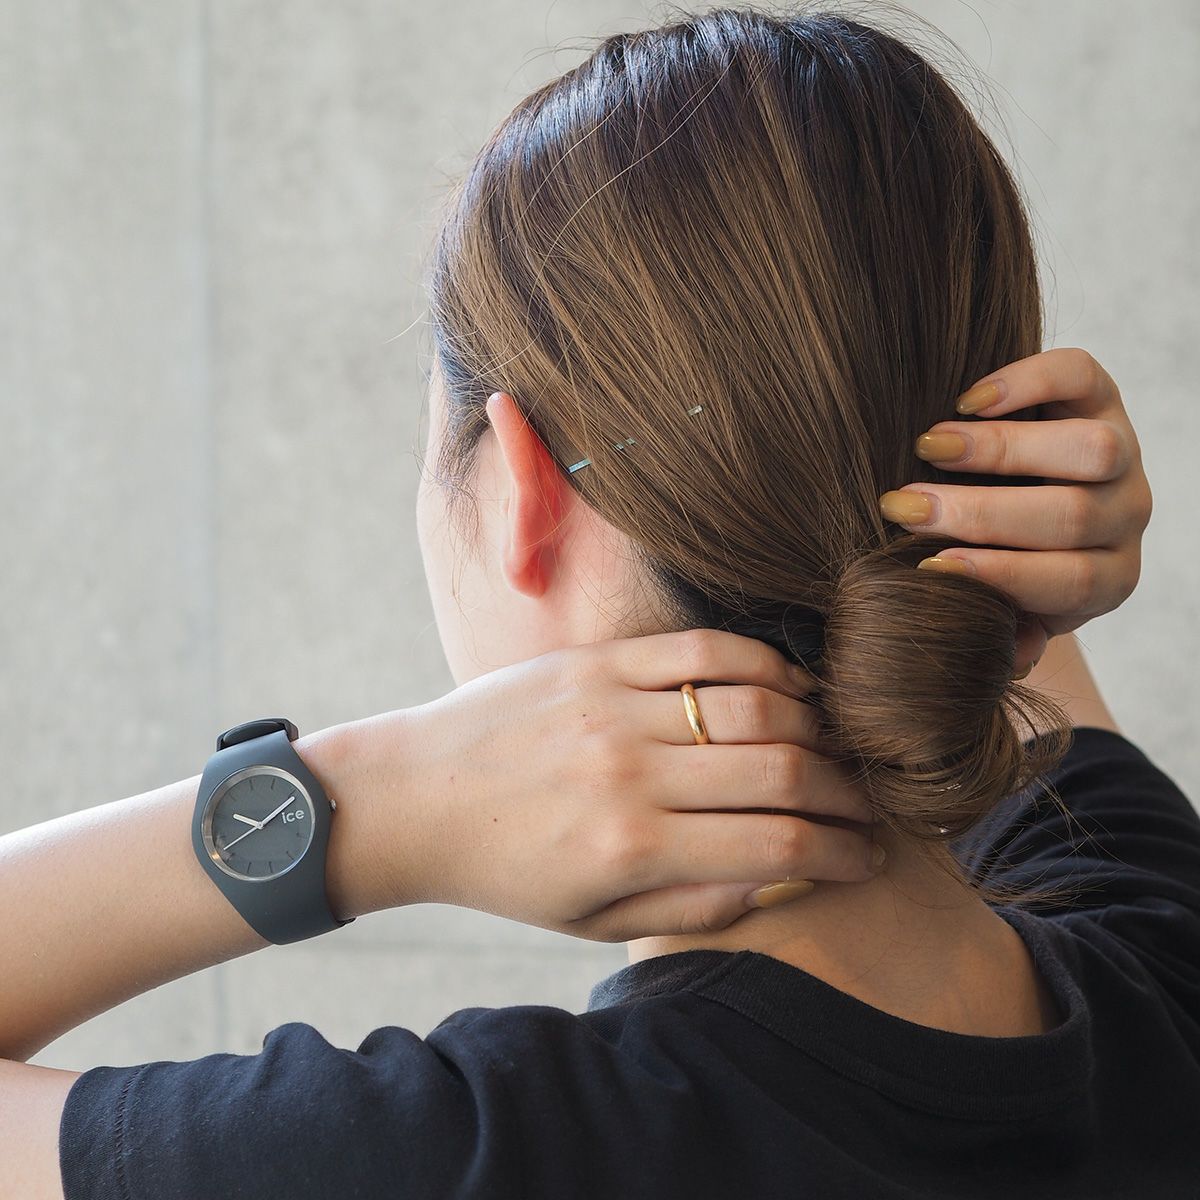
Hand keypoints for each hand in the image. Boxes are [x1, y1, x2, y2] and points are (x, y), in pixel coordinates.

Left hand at [359, 630, 881, 941]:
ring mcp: (614, 706)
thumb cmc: (508, 870)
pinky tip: (787, 685)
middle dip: (845, 791)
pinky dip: (762, 663)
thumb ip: (695, 903)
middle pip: (783, 770)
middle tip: (864, 802)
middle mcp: (630, 772)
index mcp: (631, 847)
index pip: (777, 844)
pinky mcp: (597, 660)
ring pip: (756, 702)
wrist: (417, 797)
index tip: (866, 855)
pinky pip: (703, 649)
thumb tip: (783, 878)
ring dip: (816, 724)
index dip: (840, 851)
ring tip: (832, 745)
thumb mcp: (595, 920)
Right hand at [879, 347, 1151, 671]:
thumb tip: (1005, 655)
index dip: (997, 574)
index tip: (927, 566)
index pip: (1065, 579)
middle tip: (906, 507)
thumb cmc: (1002, 562)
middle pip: (1072, 517)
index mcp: (1106, 580)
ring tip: (928, 447)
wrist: (1026, 495)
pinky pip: (1079, 377)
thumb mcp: (1008, 609)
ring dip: (1000, 449)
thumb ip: (1004, 632)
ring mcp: (1122, 452)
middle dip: (981, 513)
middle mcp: (1126, 516)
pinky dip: (1026, 382)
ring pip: (1090, 450)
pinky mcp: (1101, 396)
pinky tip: (966, 401)